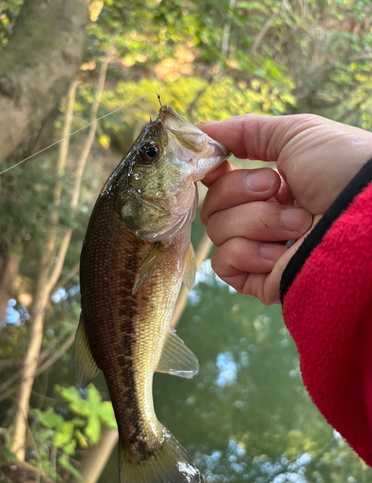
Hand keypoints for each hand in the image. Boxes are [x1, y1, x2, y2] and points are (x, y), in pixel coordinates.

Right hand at [199, 114, 371, 304]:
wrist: (369, 213)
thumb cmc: (341, 167)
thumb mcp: (295, 133)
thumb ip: (245, 130)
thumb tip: (200, 129)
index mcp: (268, 189)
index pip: (217, 184)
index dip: (212, 173)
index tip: (217, 162)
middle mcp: (260, 219)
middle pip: (211, 206)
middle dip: (240, 192)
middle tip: (277, 187)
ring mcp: (259, 251)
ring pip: (216, 233)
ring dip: (258, 222)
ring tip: (300, 222)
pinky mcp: (259, 280)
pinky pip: (223, 264)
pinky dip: (248, 253)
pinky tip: (280, 253)